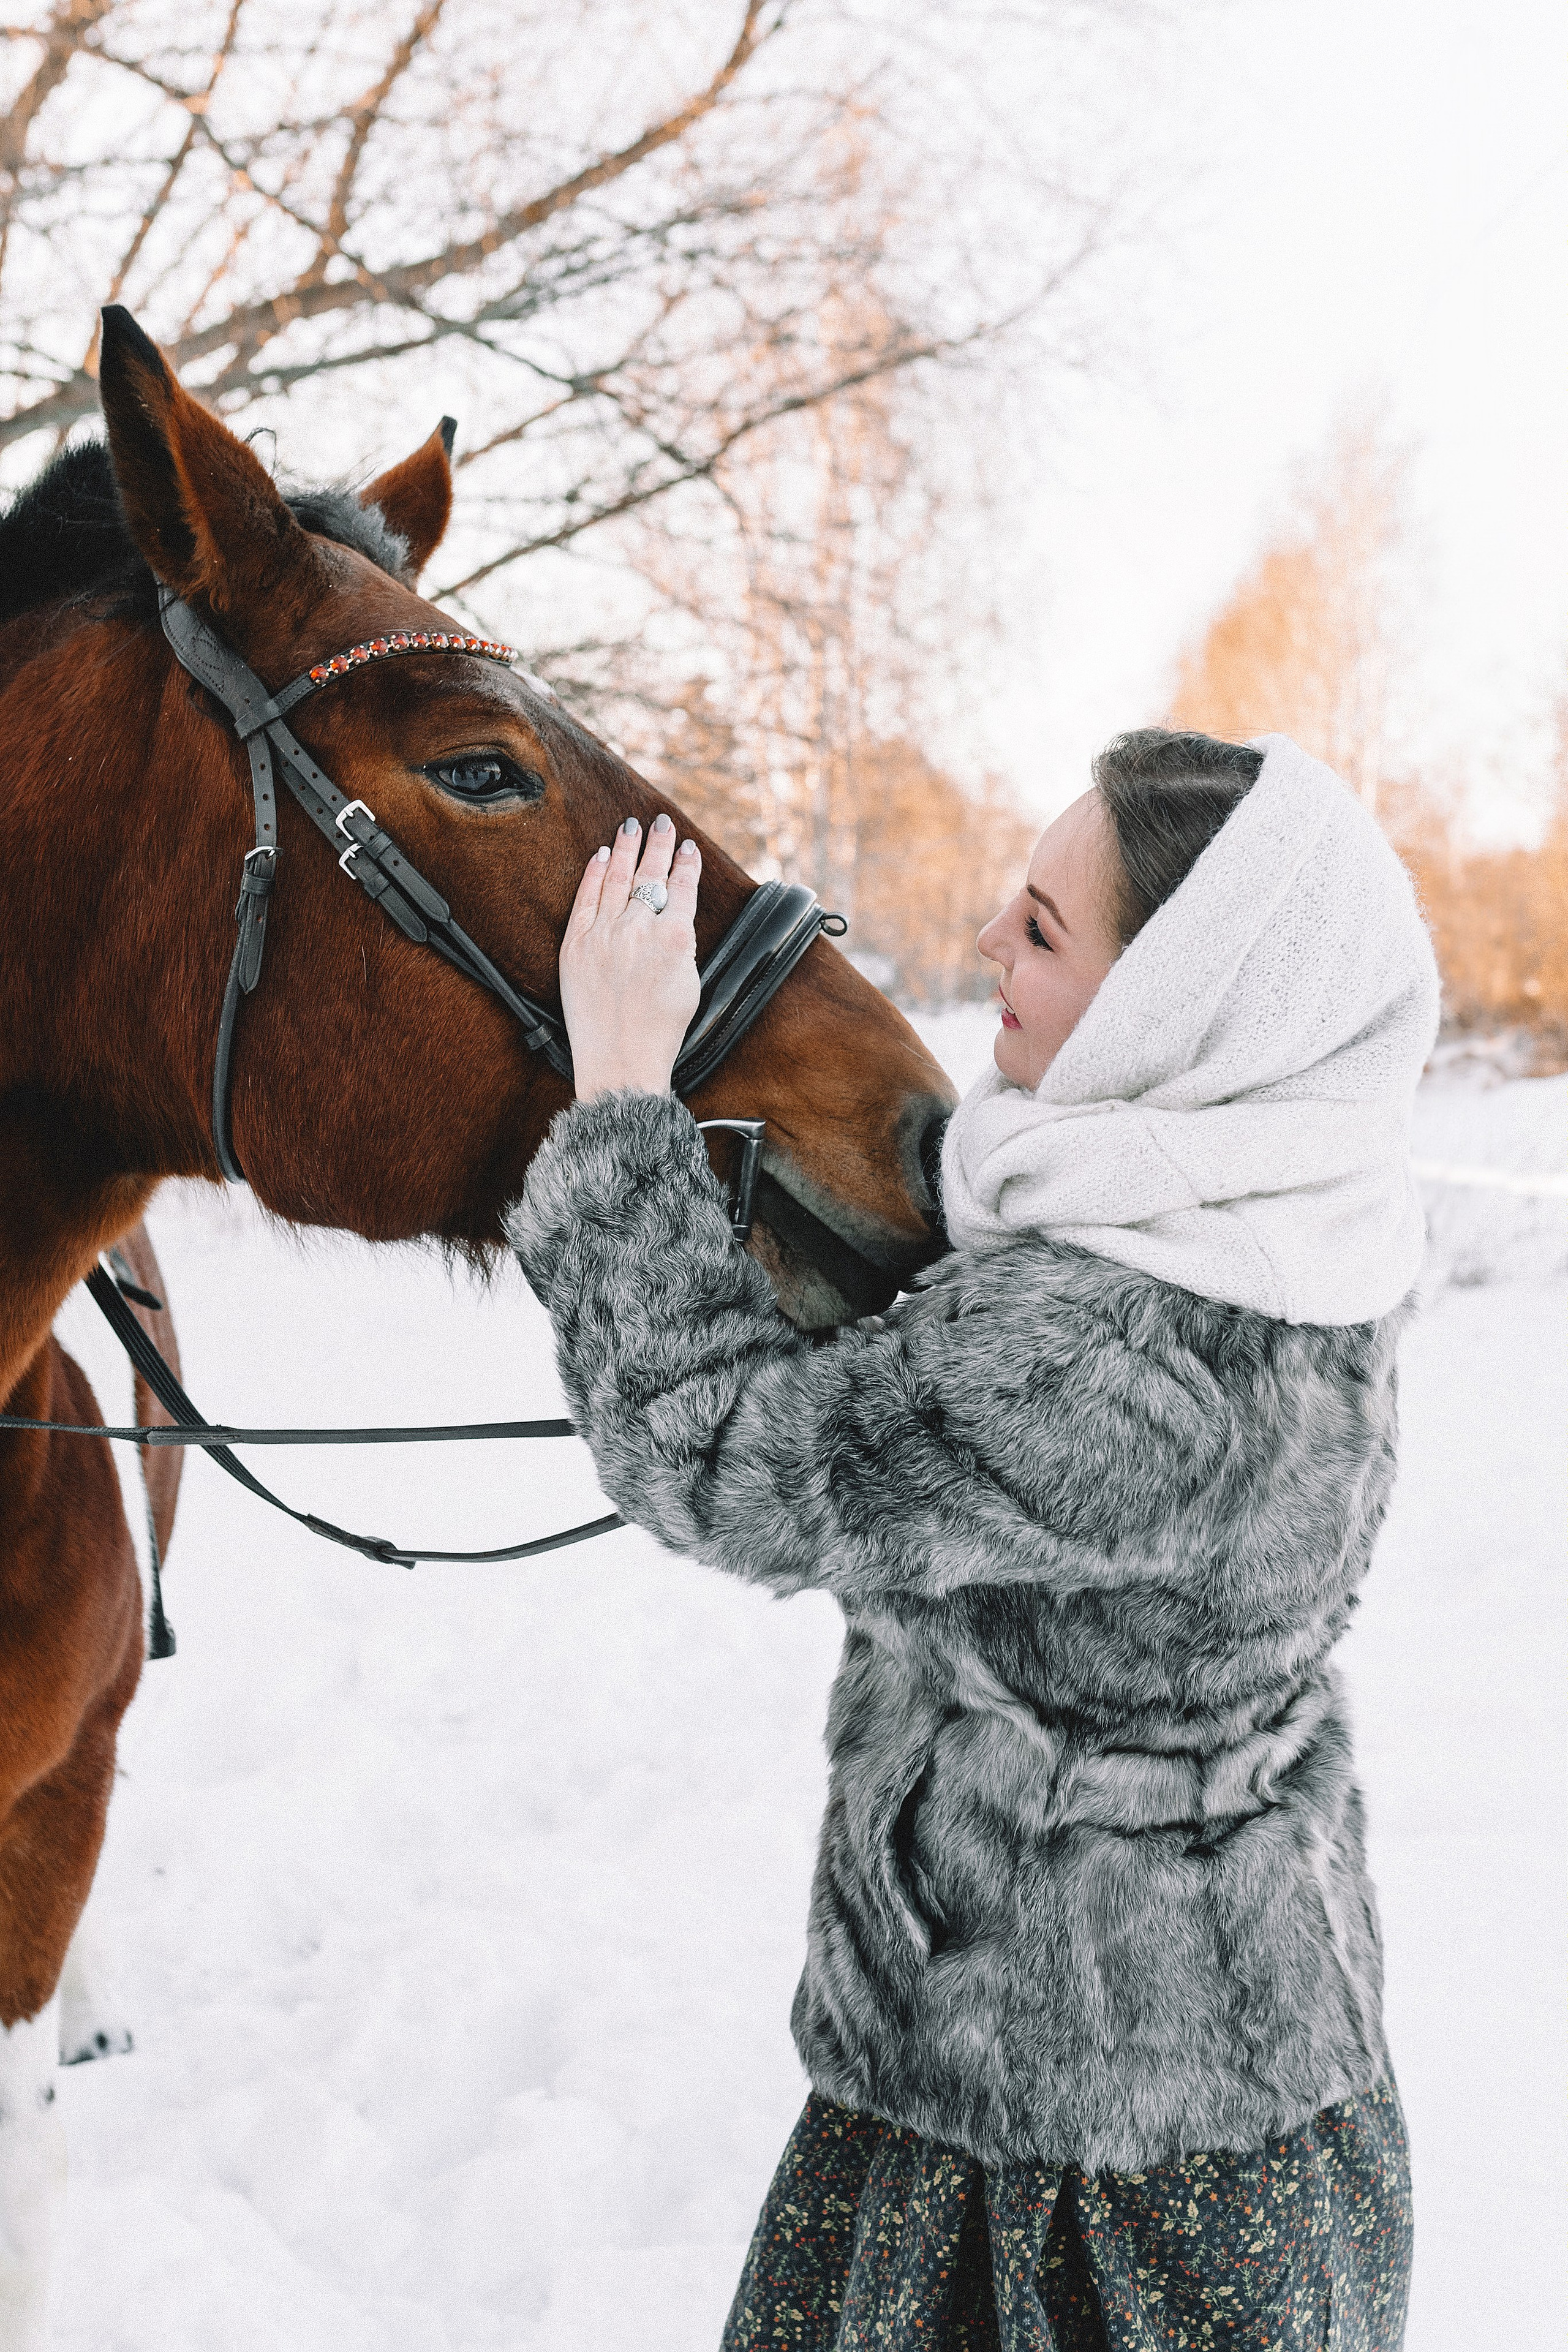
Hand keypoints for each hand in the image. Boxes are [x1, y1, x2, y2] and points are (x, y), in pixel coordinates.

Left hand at [559, 813, 701, 1098]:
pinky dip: (594, 875)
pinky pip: (585, 900)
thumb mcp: (690, 985)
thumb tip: (676, 920)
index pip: (683, 889)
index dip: (686, 864)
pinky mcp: (575, 947)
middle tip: (662, 822)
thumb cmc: (660, 1032)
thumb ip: (683, 945)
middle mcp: (638, 930)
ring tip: (630, 827)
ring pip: (617, 880)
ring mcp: (604, 936)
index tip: (687, 847)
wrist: (621, 1060)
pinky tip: (601, 857)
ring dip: (626, 849)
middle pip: (650, 876)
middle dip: (658, 845)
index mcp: (674, 939)